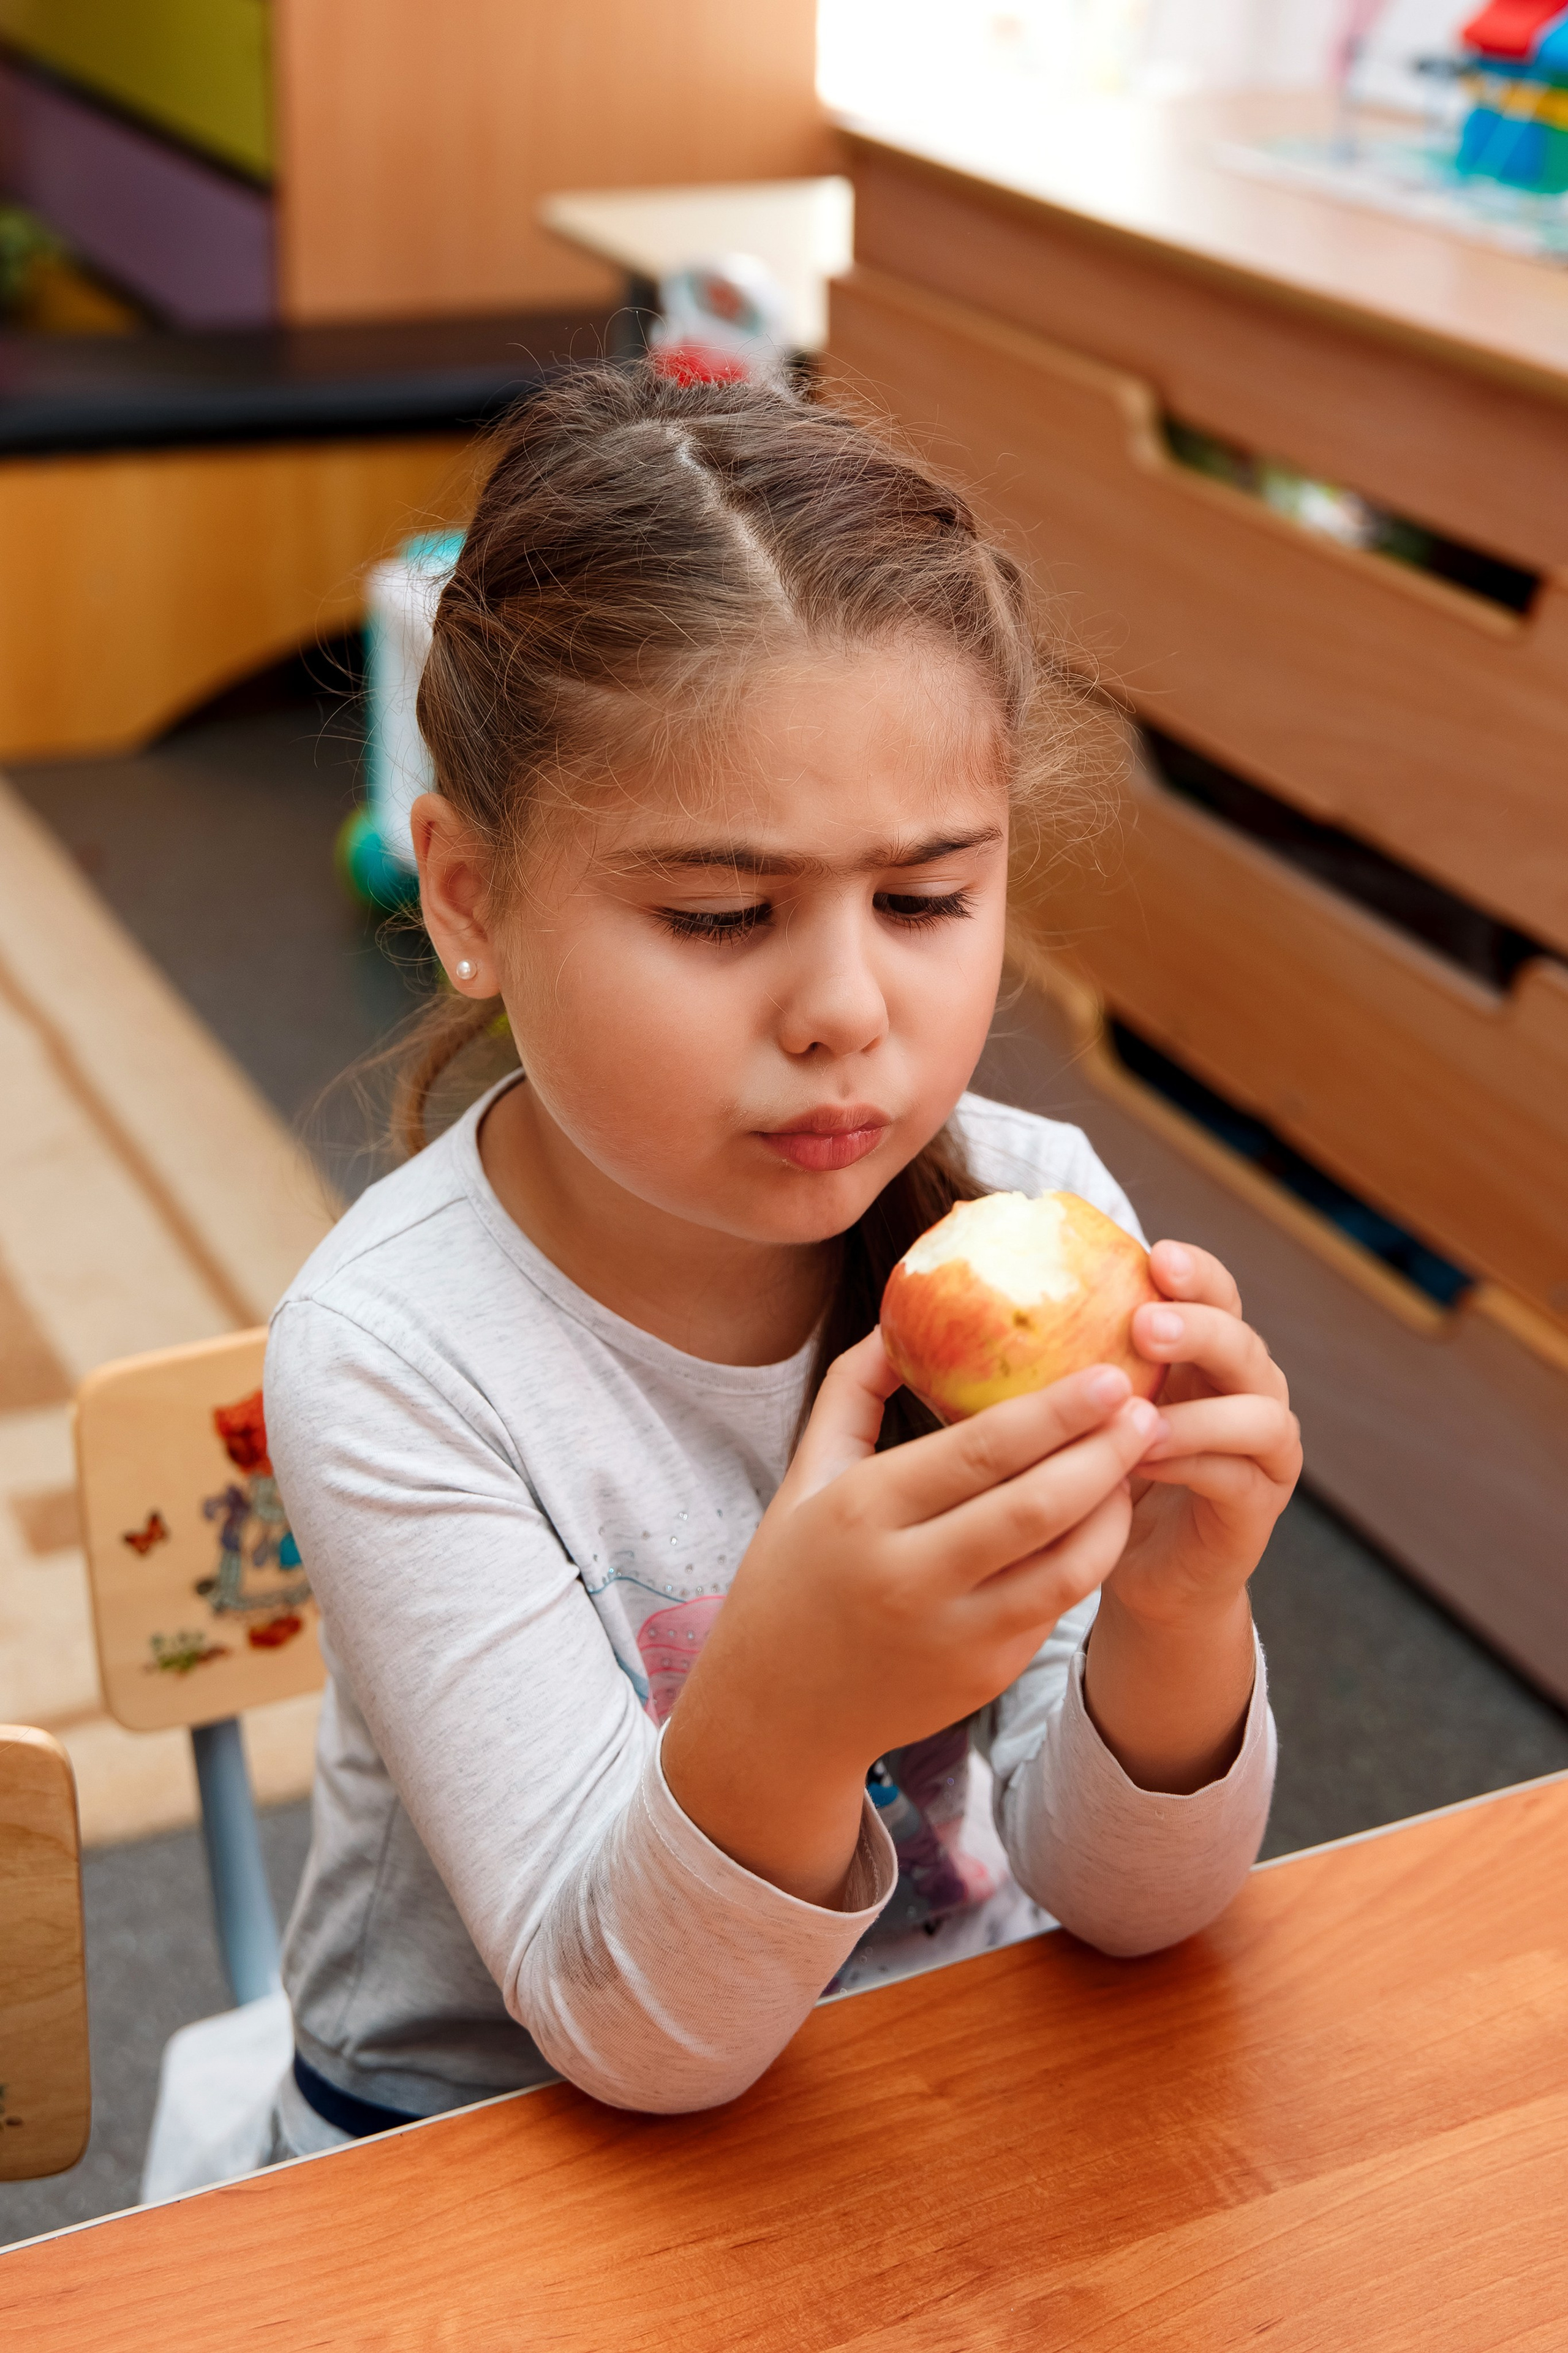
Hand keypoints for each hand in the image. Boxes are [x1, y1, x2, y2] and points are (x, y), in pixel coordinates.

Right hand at [662, 1336, 1163, 1905]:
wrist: (778, 1712)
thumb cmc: (791, 1575)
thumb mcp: (806, 1474)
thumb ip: (852, 1390)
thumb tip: (902, 1317)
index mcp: (862, 1511)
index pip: (979, 1451)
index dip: (1055, 1412)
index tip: (1108, 1373)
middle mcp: (910, 1576)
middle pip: (1036, 1506)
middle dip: (1105, 1452)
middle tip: (1148, 1408)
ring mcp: (954, 1633)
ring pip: (1066, 1565)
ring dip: (1114, 1508)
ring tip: (1136, 1459)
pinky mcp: (985, 1674)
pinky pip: (1055, 1605)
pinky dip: (1089, 1556)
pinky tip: (1104, 1514)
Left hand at [1084, 1239, 1300, 1793]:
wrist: (1145, 1573)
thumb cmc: (1099, 1477)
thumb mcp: (1082, 1413)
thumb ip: (1061, 1364)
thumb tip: (961, 1307)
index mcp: (1201, 1353)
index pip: (1213, 1292)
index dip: (1193, 1271)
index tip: (1153, 1255)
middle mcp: (1244, 1389)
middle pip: (1243, 1339)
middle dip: (1199, 1326)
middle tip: (1144, 1325)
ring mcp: (1263, 1448)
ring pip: (1259, 1409)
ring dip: (1199, 1409)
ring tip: (1141, 1414)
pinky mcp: (1258, 1503)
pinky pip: (1239, 1473)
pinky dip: (1196, 1463)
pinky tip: (1147, 1462)